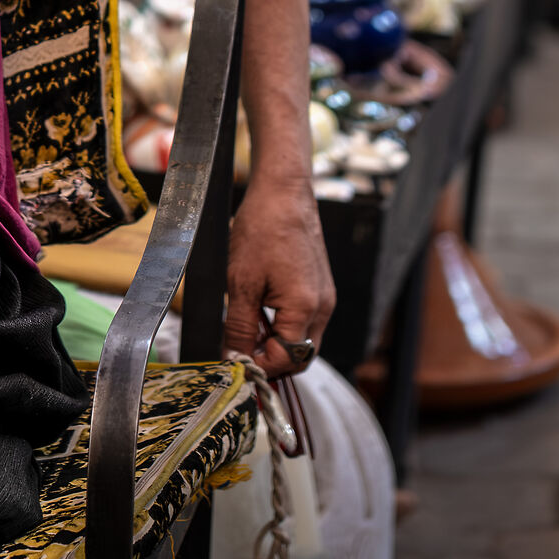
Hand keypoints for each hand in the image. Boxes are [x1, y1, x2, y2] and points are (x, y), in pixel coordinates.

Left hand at [224, 180, 334, 378]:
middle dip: (272, 360)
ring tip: (247, 329)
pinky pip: (306, 320)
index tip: (235, 361)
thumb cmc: (262, 229)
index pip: (287, 360)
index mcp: (305, 308)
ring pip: (304, 339)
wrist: (283, 193)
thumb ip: (239, 326)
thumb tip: (233, 357)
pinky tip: (261, 312)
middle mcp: (323, 307)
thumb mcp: (241, 282)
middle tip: (240, 350)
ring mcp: (325, 297)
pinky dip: (285, 326)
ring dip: (277, 343)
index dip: (260, 366)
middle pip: (301, 356)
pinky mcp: (321, 287)